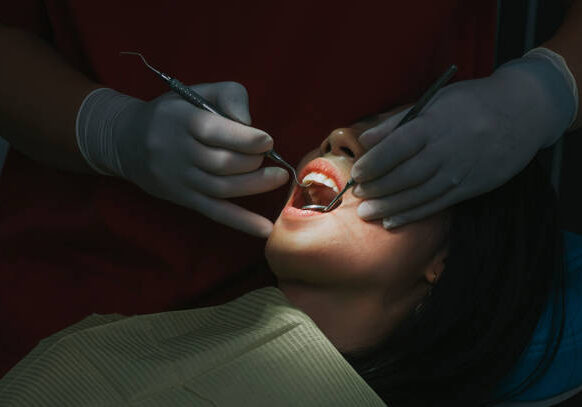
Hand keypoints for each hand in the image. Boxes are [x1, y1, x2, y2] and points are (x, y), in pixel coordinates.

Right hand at [78, 82, 288, 237]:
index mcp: (180, 120)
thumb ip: (229, 95)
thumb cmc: (173, 113)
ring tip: (277, 178)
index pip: (215, 132)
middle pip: (221, 163)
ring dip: (255, 185)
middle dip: (252, 162)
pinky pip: (215, 212)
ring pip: (221, 188)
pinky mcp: (182, 198)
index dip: (246, 139)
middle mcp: (177, 151)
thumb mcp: (196, 92)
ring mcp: (179, 179)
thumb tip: (250, 122)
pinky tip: (264, 229)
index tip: (266, 140)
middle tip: (269, 157)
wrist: (126, 141)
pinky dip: (241, 222)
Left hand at [351, 57, 575, 228]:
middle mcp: (447, 151)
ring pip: (418, 195)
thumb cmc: (471, 104)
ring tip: (366, 213)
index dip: (374, 163)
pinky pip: (436, 205)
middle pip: (405, 175)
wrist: (523, 113)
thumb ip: (397, 123)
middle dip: (378, 188)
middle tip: (357, 194)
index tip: (356, 172)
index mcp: (434, 125)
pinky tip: (391, 221)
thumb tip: (365, 140)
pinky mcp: (471, 187)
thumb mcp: (435, 102)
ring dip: (389, 206)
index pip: (397, 147)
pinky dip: (412, 215)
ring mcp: (460, 172)